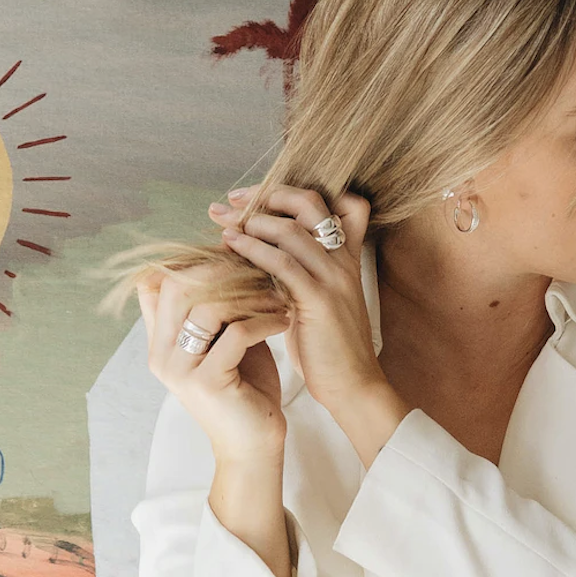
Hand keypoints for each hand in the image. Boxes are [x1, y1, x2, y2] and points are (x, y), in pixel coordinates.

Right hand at [140, 266, 290, 463]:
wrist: (254, 445)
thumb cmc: (245, 388)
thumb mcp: (225, 339)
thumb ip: (217, 304)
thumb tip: (230, 252)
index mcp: (160, 341)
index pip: (156, 282)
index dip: (193, 261)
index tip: (234, 256)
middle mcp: (161, 354)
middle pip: (177, 284)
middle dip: (222, 269)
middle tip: (259, 266)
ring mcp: (181, 370)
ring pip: (207, 305)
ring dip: (250, 294)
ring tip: (279, 294)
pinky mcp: (208, 383)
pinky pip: (236, 333)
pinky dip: (265, 319)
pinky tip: (285, 319)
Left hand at [211, 186, 381, 412]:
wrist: (351, 385)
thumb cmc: (328, 347)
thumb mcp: (317, 301)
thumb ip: (299, 272)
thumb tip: (259, 253)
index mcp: (346, 257)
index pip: (337, 202)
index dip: (294, 192)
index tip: (256, 196)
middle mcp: (342, 260)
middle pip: (310, 203)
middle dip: (267, 194)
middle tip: (233, 200)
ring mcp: (333, 278)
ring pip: (291, 230)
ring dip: (252, 220)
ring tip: (224, 221)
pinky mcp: (319, 300)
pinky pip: (282, 263)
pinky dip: (252, 249)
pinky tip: (230, 245)